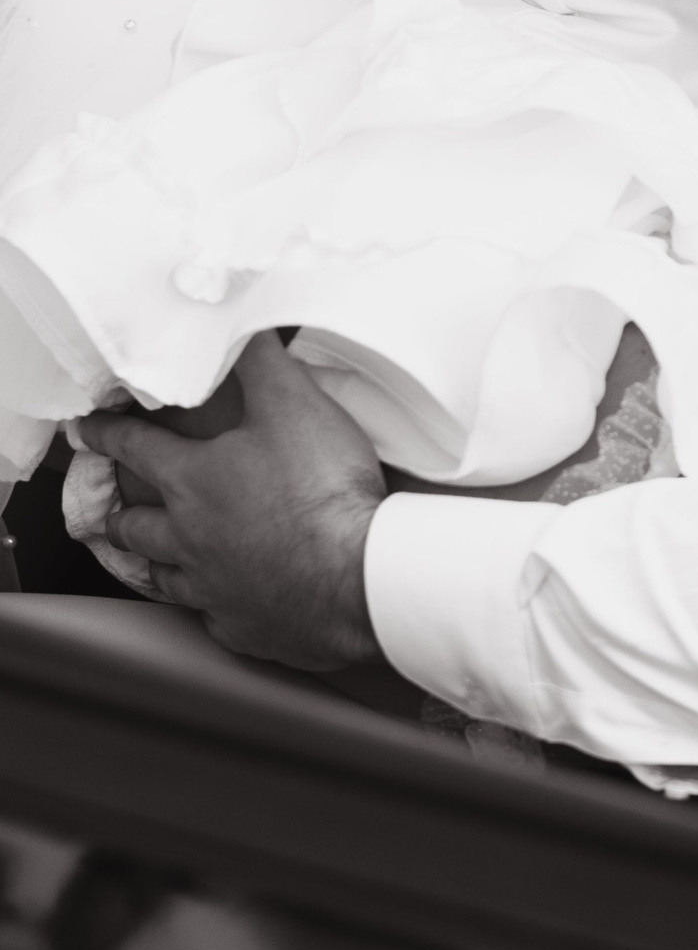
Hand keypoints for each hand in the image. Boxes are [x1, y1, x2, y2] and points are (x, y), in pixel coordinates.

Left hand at [73, 334, 384, 671]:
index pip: (134, 447)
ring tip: (155, 559)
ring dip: (153, 564)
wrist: (357, 576)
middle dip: (122, 514)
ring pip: (163, 577)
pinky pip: (212, 618)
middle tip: (117, 511)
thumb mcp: (295, 404)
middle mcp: (190, 537)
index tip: (88, 428)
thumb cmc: (322, 490)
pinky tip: (221, 604)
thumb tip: (238, 324)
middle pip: (136, 526)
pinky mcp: (243, 625)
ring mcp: (213, 587)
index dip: (108, 432)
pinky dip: (211, 608)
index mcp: (194, 481)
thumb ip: (261, 361)